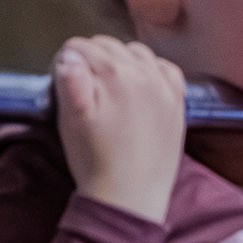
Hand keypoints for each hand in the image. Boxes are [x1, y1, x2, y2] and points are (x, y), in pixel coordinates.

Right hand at [54, 34, 184, 224]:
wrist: (130, 196)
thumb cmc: (95, 160)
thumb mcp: (70, 119)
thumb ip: (70, 80)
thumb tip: (71, 55)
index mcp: (113, 73)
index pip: (79, 47)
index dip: (66, 63)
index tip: (65, 83)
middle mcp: (144, 73)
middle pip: (108, 46)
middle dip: (92, 59)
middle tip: (85, 88)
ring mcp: (164, 87)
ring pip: (137, 53)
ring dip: (121, 61)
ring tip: (110, 88)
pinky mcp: (178, 102)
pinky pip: (166, 69)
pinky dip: (152, 70)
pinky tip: (140, 87)